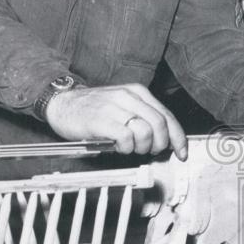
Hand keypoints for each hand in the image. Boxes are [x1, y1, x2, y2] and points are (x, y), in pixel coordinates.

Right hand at [45, 84, 187, 159]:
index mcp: (138, 92)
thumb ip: (143, 118)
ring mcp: (115, 107)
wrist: (62, 103)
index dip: (178, 137)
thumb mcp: (123, 106)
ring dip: (142, 147)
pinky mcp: (101, 119)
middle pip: (160, 124)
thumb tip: (164, 139)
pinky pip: (125, 137)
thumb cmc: (93, 109)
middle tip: (150, 151)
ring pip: (145, 131)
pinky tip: (118, 146)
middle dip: (160, 144)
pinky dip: (126, 148)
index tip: (181, 152)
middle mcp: (129, 97)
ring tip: (130, 148)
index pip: (167, 115)